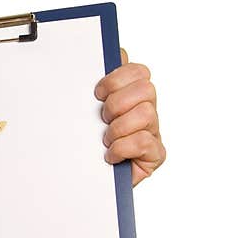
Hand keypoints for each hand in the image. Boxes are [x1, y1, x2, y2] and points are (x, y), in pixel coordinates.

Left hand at [95, 48, 166, 185]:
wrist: (82, 181)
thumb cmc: (83, 145)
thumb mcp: (82, 112)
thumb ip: (94, 86)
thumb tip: (110, 57)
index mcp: (130, 95)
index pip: (138, 71)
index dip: (116, 79)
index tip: (97, 93)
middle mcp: (145, 110)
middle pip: (146, 88)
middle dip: (117, 103)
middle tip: (103, 118)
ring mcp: (152, 132)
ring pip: (146, 113)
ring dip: (119, 127)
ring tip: (106, 139)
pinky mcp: (154, 155)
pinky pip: (144, 141)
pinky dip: (122, 148)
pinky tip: (111, 155)